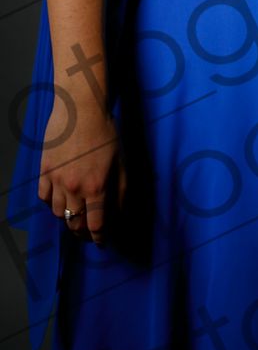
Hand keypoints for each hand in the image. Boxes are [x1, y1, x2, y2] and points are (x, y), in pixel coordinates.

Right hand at [37, 96, 125, 245]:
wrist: (80, 108)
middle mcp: (74, 189)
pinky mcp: (43, 171)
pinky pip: (43, 197)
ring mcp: (56, 180)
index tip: (102, 242)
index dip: (100, 238)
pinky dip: (51, 203)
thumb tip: (120, 214)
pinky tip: (59, 199)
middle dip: (82, 233)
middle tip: (88, 232)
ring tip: (75, 216)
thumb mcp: (122, 161)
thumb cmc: (106, 131)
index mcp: (96, 187)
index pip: (96, 225)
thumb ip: (121, 191)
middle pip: (74, 224)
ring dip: (67, 218)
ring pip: (57, 213)